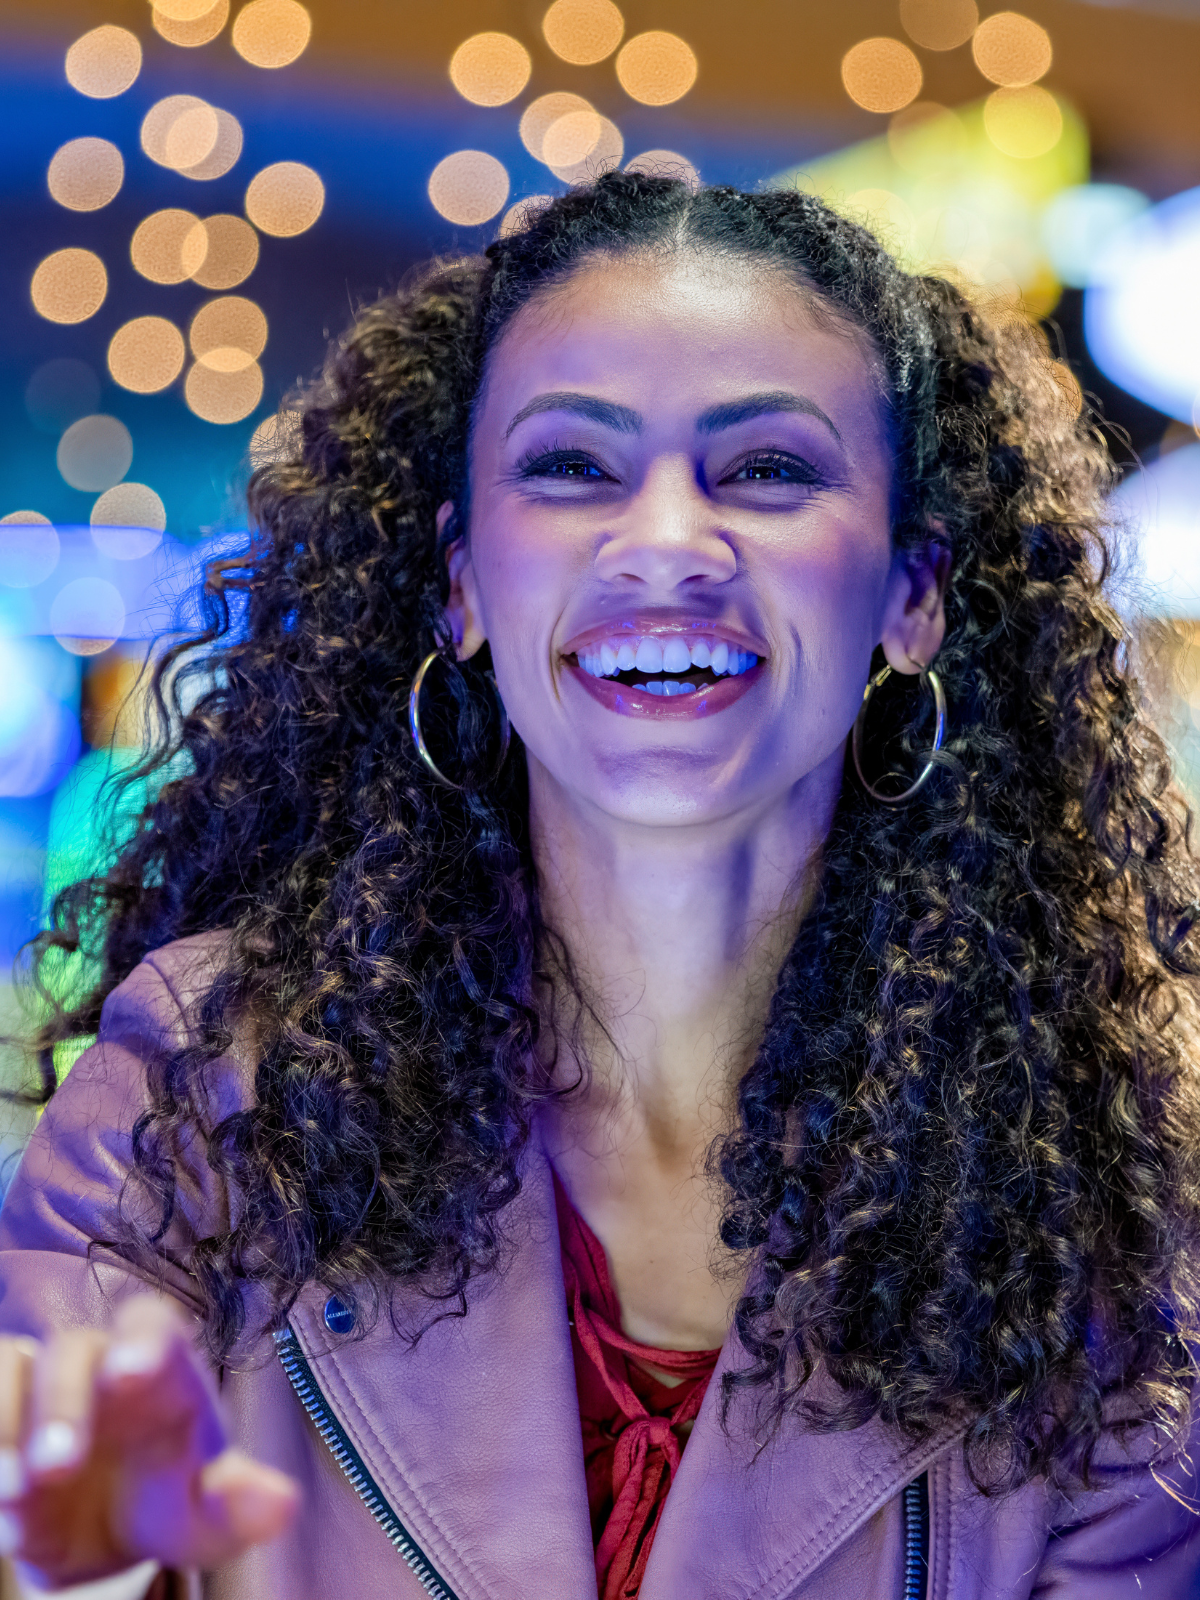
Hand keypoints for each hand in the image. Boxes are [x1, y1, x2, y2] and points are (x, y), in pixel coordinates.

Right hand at [0, 1295, 298, 1585]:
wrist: (108, 1534)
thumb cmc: (170, 1502)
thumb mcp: (205, 1516)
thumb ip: (237, 1504)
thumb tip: (282, 1502)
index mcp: (162, 1372)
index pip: (154, 1327)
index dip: (143, 1342)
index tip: (131, 1373)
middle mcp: (97, 1365)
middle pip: (74, 1352)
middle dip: (64, 1405)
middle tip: (56, 1468)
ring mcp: (41, 1386)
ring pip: (15, 1372)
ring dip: (8, 1428)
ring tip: (14, 1495)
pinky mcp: (4, 1411)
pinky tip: (2, 1503)